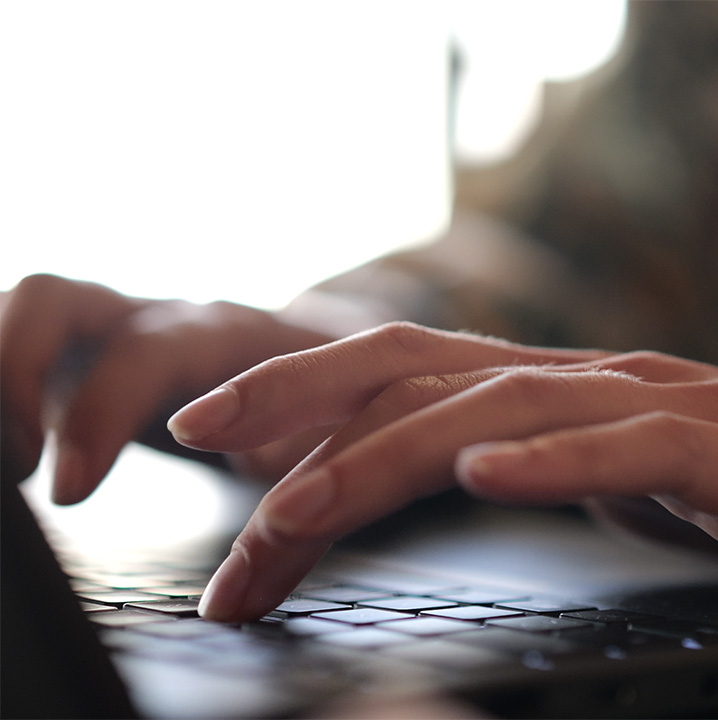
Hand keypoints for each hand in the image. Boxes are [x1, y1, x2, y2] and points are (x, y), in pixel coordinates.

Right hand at [0, 274, 337, 499]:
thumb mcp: (329, 421)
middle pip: (55, 301)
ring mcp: (117, 324)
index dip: (100, 412)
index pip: (144, 351)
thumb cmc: (330, 393)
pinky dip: (5, 380)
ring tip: (5, 465)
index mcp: (221, 331)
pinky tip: (7, 448)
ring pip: (32, 307)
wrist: (332, 351)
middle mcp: (158, 316)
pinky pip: (23, 339)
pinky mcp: (89, 349)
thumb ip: (300, 448)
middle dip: (14, 376)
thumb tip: (265, 472)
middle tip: (16, 470)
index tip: (69, 491)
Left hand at [172, 323, 717, 621]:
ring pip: (509, 410)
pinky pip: (638, 450)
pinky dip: (557, 460)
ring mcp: (670, 409)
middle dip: (304, 406)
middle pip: (431, 374)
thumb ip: (550, 467)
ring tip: (297, 500)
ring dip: (393, 454)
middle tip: (203, 451)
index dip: (307, 394)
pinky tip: (488, 475)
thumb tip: (456, 481)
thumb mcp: (630, 483)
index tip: (214, 441)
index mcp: (568, 393)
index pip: (415, 376)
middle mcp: (602, 382)